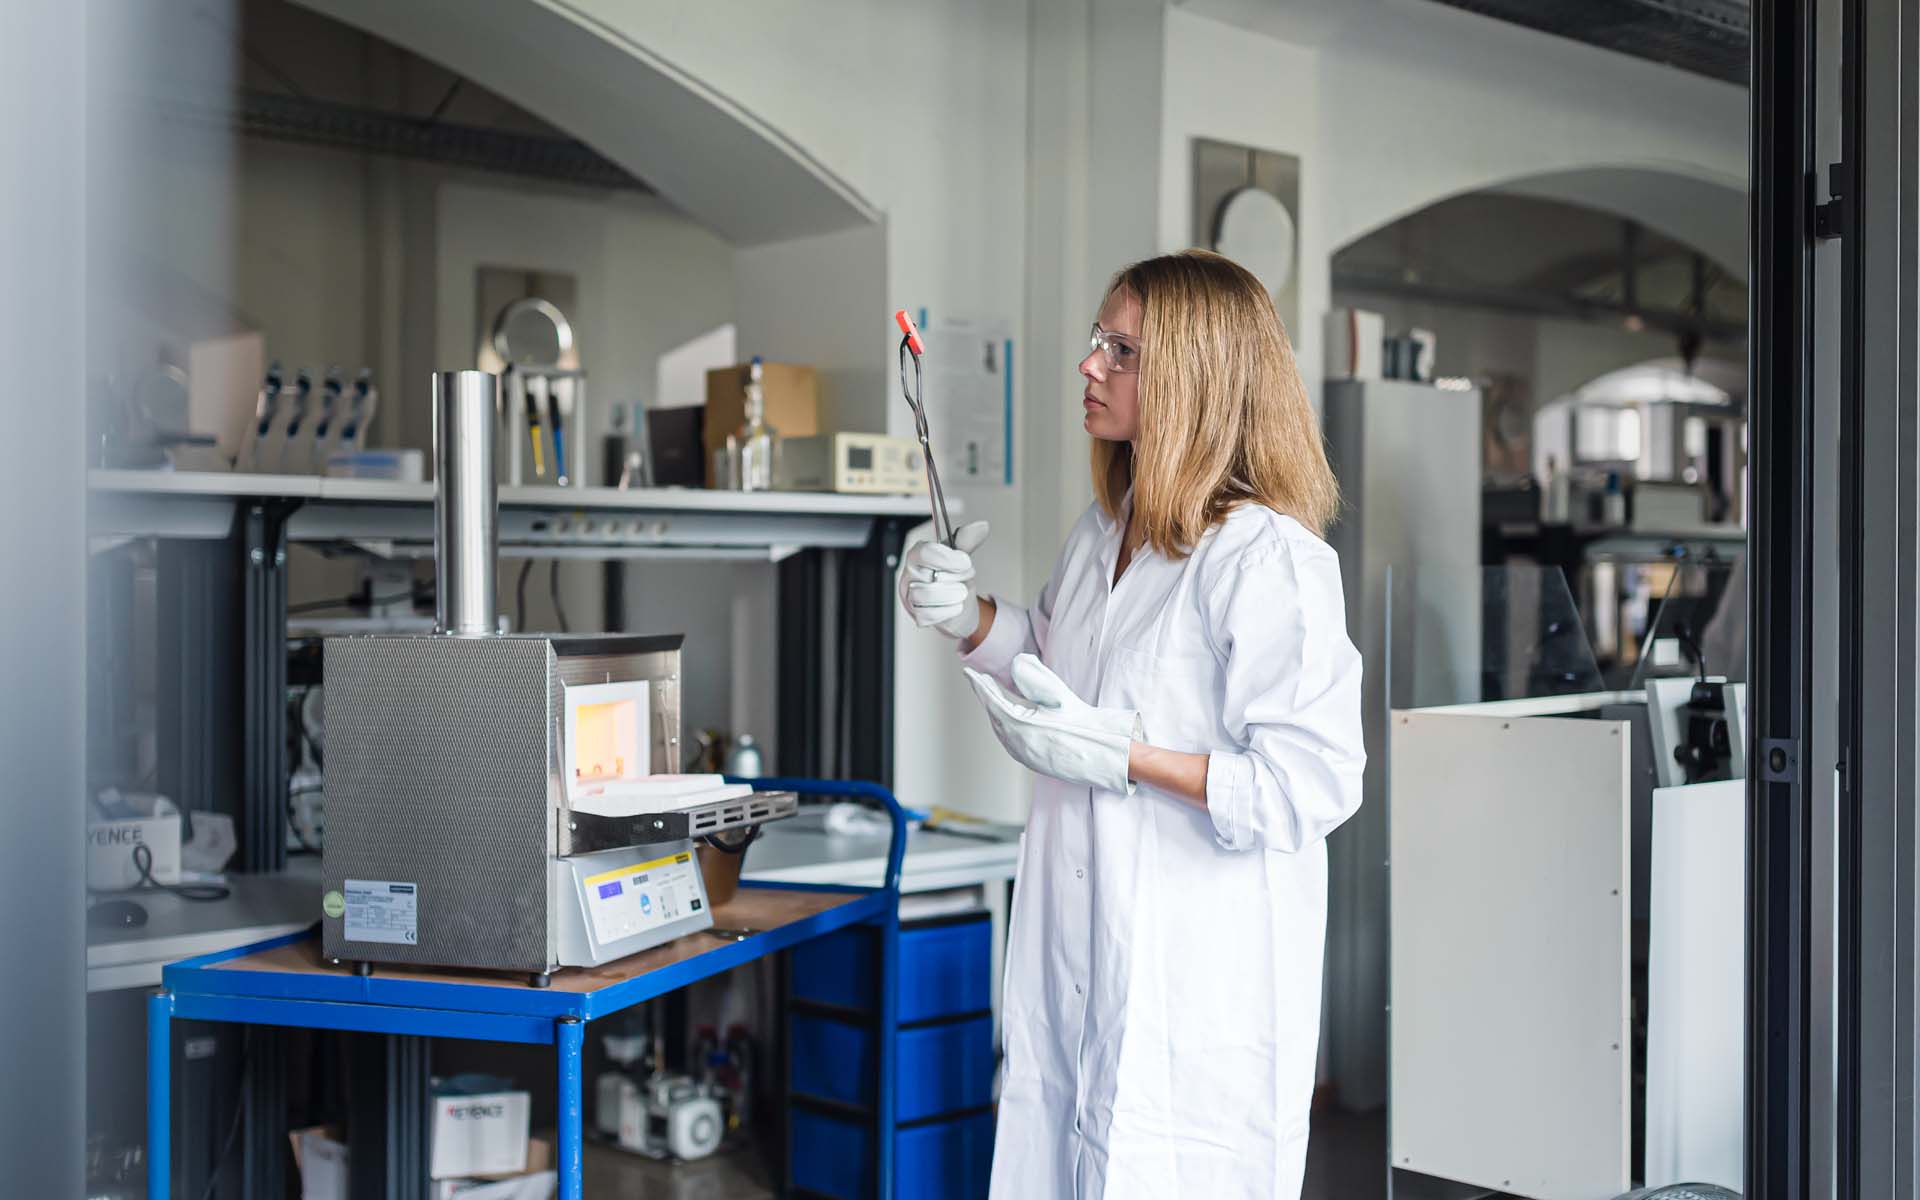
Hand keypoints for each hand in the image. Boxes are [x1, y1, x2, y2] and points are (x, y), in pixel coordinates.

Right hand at [897, 521, 990, 638]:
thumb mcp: (962, 559)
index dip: (946, 558)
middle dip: (954, 578)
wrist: (961, 606)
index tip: (965, 562)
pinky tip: (954, 606)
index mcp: (918, 555)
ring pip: (925, 596)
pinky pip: (928, 615)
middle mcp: (910, 574)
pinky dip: (947, 612)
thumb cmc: (956, 579)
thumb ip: (967, 542)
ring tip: (961, 592)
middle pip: (927, 575)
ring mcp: (910, 596)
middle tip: (966, 577)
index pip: (924, 552)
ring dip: (951, 595)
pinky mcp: (916, 615)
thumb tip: (981, 526)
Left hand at [964, 654, 1141, 793]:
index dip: (979, 684)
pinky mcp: (1030, 761)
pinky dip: (1003, 726)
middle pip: (993, 714)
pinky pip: (1009, 740)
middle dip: (986, 696)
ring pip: (1000, 729)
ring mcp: (1022, 754)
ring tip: (992, 696)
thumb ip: (1036, 677)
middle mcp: (1016, 743)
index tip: (968, 672)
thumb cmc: (1082, 724)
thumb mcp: (1059, 695)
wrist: (1100, 753)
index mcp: (1020, 725)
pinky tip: (1007, 720)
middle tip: (980, 680)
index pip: (991, 700)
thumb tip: (1017, 661)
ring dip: (994, 711)